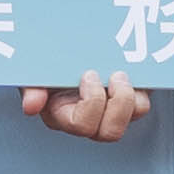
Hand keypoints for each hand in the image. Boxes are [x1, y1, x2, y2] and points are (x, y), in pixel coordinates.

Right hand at [17, 71, 151, 144]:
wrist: (68, 41)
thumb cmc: (47, 58)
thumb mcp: (36, 68)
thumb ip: (31, 87)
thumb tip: (31, 106)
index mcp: (60, 114)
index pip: (81, 125)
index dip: (92, 103)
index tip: (89, 74)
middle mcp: (87, 120)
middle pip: (110, 132)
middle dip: (118, 104)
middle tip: (115, 76)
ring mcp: (110, 112)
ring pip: (132, 118)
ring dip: (130, 95)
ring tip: (121, 73)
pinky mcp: (129, 102)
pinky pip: (142, 105)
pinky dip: (141, 89)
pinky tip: (130, 71)